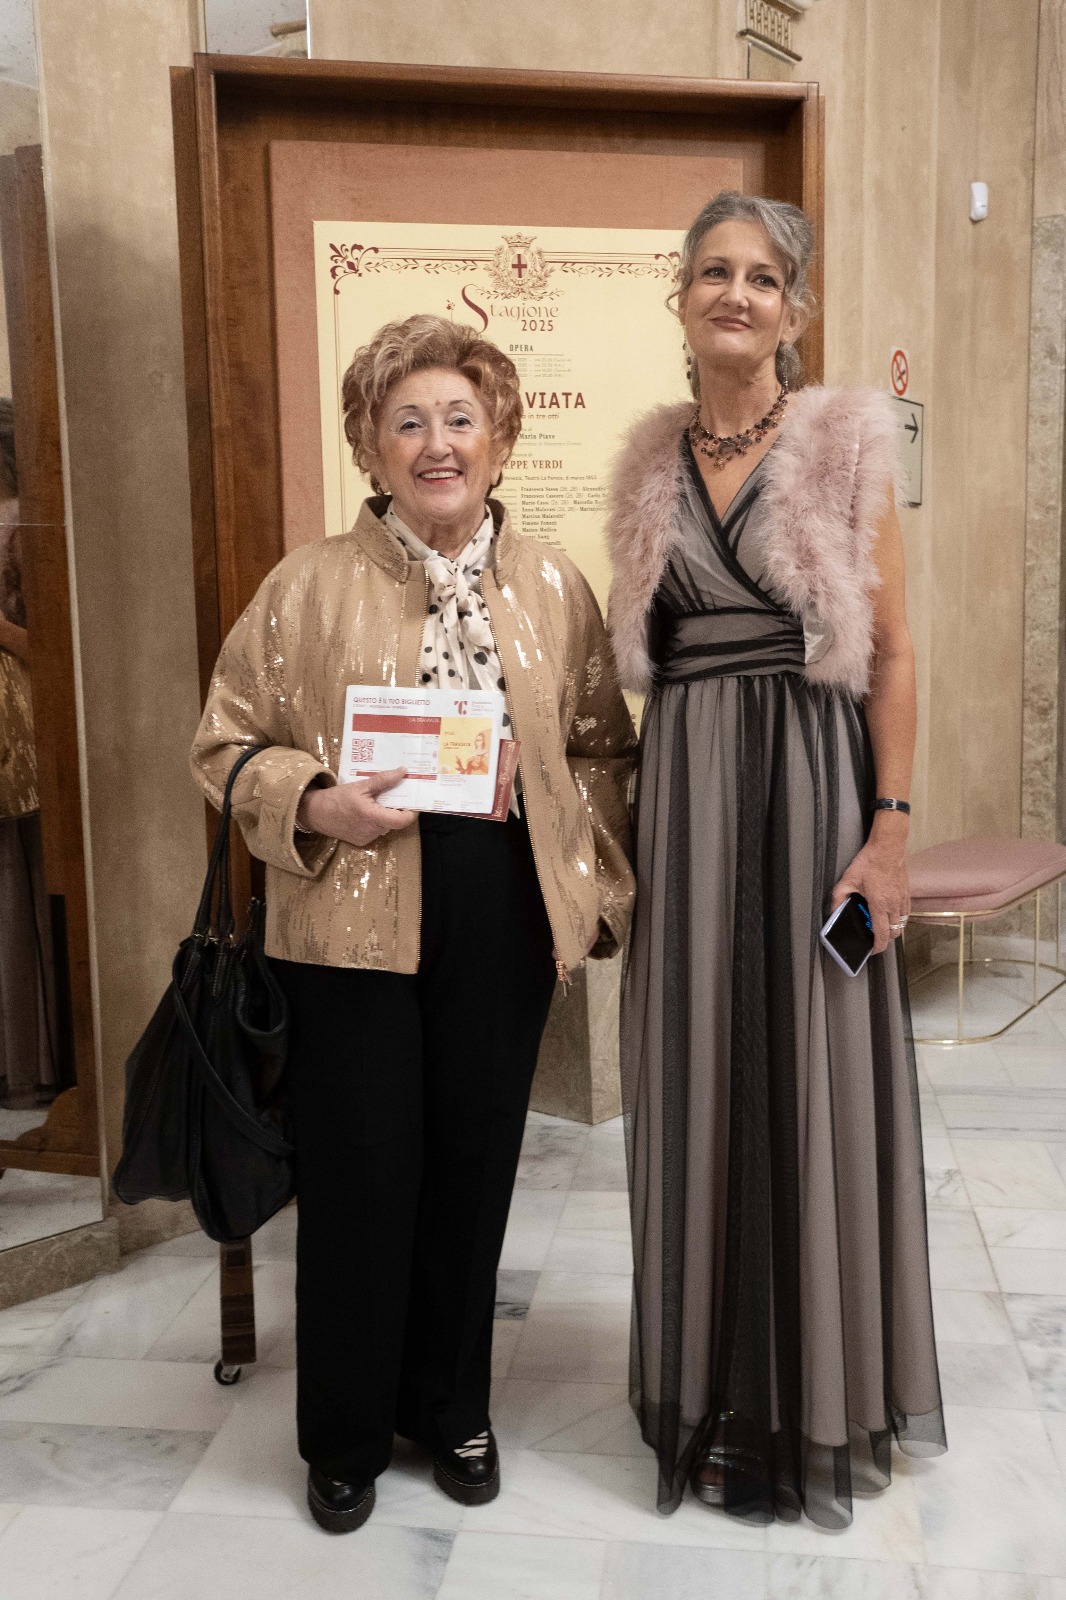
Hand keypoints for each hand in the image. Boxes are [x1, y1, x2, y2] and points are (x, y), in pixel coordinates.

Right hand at [297, 768, 415, 847]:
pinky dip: (376, 822)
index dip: (411, 812)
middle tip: (394, 796)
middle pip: (394, 822)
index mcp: (372, 816)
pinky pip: (376, 832)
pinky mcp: (361, 842)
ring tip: (378, 802)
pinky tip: (367, 812)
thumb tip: (403, 771)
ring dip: (385, 816)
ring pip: (386, 827)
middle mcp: (371, 831)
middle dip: (396, 810)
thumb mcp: (360, 785)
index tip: (412, 801)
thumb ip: (383, 780)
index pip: (402, 821)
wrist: (315, 813)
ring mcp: (366, 839)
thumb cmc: (337, 797)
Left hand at [829, 814, 909, 954]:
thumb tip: (833, 909)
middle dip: (886, 939)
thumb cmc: (870, 861)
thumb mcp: (848, 879)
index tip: (872, 950)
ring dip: (893, 928)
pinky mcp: (907, 892)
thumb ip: (839, 896)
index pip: (883, 934)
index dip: (878, 947)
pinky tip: (889, 912)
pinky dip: (900, 917)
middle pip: (895, 932)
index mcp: (880, 904)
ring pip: (902, 923)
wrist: (888, 846)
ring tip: (881, 925)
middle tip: (875, 937)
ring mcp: (902, 899)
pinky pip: (906, 912)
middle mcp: (894, 904)